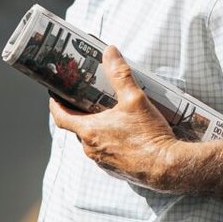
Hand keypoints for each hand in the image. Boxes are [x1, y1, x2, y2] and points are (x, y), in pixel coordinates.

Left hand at [49, 45, 185, 189]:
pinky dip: (109, 141)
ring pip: (92, 140)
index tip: (55, 96)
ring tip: (108, 114)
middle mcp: (91, 148)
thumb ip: (120, 74)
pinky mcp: (115, 168)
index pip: (61, 117)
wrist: (168, 167)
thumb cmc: (149, 135)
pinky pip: (105, 152)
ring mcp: (102, 161)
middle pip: (77, 128)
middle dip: (80, 114)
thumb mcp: (135, 98)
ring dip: (96, 128)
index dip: (55, 105)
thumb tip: (110, 52)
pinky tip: (124, 133)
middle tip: (87, 99)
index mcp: (90, 131)